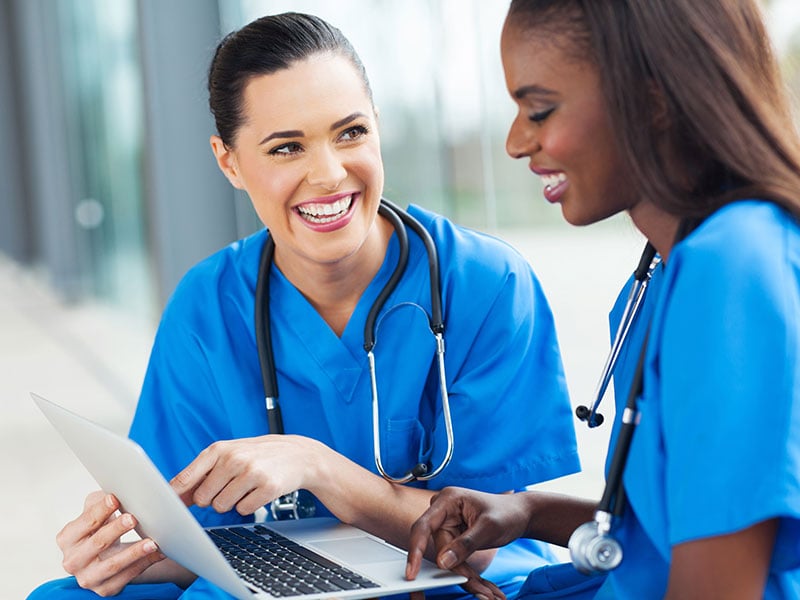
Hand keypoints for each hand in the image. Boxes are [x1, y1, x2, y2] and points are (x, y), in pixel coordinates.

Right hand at [56, 490, 164, 594]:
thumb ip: (99, 501)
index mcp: (67, 539)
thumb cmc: (100, 529)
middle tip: (133, 518)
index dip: (100, 510)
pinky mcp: (105, 588)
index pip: (85, 522)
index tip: (115, 498)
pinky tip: (158, 552)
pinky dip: (145, 564)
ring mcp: (88, 577)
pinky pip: (127, 576)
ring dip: (133, 552)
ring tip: (151, 542)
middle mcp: (73, 561)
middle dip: (116, 529)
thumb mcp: (96, 513)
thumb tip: (114, 491)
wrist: (107, 555)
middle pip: (98, 543)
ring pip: (112, 565)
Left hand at [170, 434, 321, 514]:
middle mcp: (234, 459)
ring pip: (222, 506)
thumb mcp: (229, 455)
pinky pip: (243, 510)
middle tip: (230, 486)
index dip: (175, 497)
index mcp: (219, 449)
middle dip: (213, 498)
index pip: (186, 478)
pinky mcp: (268, 487)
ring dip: (232, 502)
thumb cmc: (257, 455)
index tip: (167, 509)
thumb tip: (175, 496)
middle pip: (203, 499)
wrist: (298, 454)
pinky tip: (258, 491)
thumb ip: (201, 474)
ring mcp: (251, 473)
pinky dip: (249, 505)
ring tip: (246, 486)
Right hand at [405, 487, 531, 599]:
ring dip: (465, 575)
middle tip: (478, 590)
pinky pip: (454, 560)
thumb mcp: (489, 528)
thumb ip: (465, 544)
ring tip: (486, 591)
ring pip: (446, 558)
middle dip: (456, 571)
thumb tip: (442, 562)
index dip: (415, 549)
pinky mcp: (453, 538)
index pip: (423, 526)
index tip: (412, 573)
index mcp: (448, 500)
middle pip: (438, 548)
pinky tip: (483, 586)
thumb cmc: (507, 513)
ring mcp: (447, 525)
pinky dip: (468, 573)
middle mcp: (443, 512)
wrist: (519, 515)